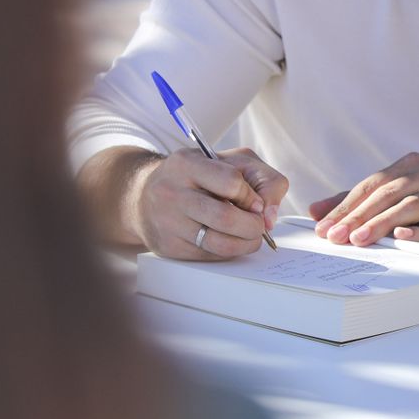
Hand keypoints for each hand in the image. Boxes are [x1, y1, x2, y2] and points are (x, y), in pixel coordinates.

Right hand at [131, 147, 287, 259]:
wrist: (148, 194)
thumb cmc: (202, 176)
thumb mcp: (235, 162)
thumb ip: (265, 181)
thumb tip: (269, 217)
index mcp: (186, 164)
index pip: (231, 182)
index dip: (252, 196)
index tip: (255, 202)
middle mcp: (171, 192)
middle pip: (226, 218)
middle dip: (254, 226)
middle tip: (258, 225)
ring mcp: (167, 222)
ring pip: (219, 243)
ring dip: (245, 243)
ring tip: (249, 235)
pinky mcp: (168, 246)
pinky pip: (209, 256)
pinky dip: (228, 251)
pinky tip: (227, 239)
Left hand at [308, 152, 418, 246]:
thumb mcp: (411, 189)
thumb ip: (367, 199)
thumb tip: (320, 210)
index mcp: (414, 164)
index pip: (371, 184)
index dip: (345, 205)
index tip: (324, 225)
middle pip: (387, 194)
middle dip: (357, 215)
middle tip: (335, 236)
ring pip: (409, 207)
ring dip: (381, 223)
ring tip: (359, 239)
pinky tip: (403, 237)